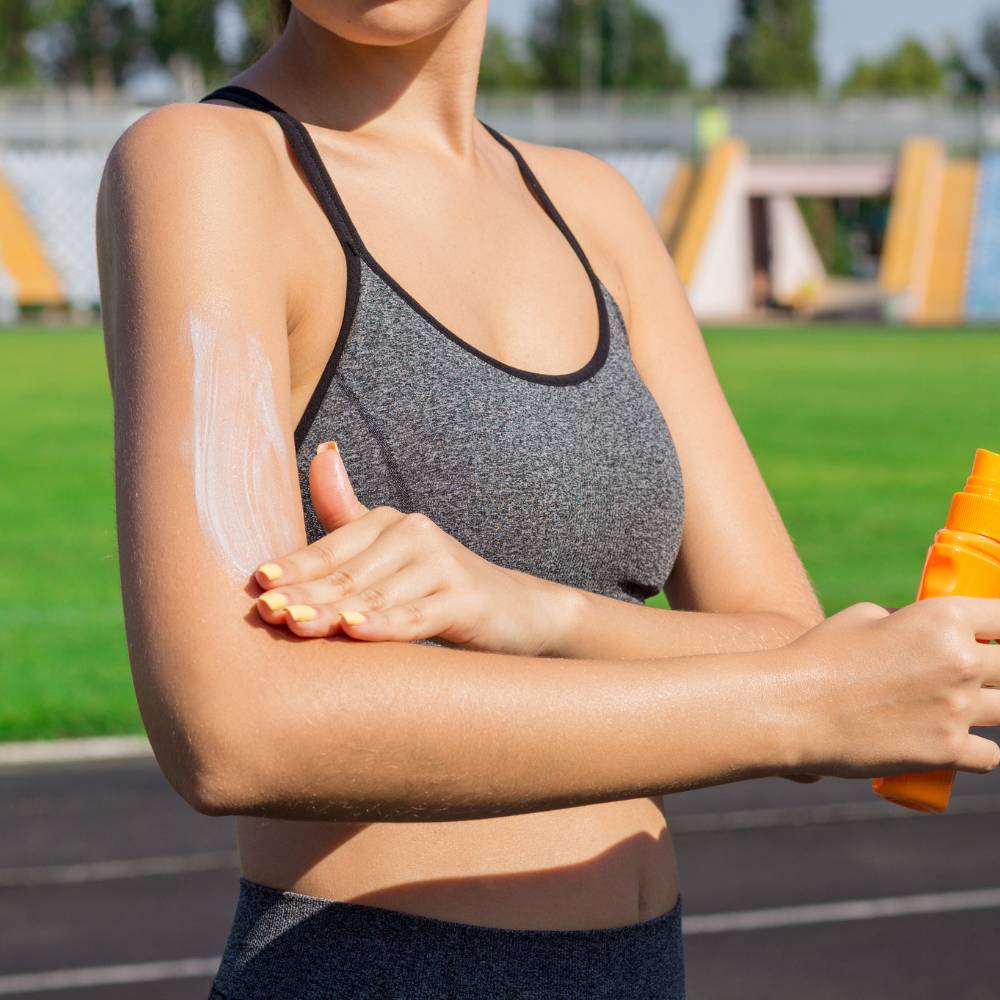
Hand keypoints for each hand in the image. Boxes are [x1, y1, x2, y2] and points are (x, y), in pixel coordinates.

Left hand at [252, 442, 574, 655]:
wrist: (517, 611)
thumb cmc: (438, 585)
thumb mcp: (391, 551)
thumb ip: (347, 512)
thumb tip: (322, 451)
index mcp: (389, 523)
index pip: (331, 549)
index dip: (295, 566)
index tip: (259, 585)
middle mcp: (415, 534)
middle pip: (349, 574)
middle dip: (305, 594)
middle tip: (268, 614)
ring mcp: (443, 565)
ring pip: (376, 596)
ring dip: (334, 613)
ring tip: (298, 625)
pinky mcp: (466, 599)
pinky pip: (417, 616)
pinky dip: (386, 625)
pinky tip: (356, 632)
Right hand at [778, 598, 999, 778]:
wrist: (792, 709)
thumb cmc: (820, 657)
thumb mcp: (864, 617)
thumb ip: (909, 621)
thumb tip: (928, 632)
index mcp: (942, 618)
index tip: (997, 636)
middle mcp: (961, 661)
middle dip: (996, 670)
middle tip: (970, 675)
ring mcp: (958, 709)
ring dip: (988, 709)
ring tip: (954, 706)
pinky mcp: (948, 751)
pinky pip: (991, 755)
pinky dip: (977, 751)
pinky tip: (957, 743)